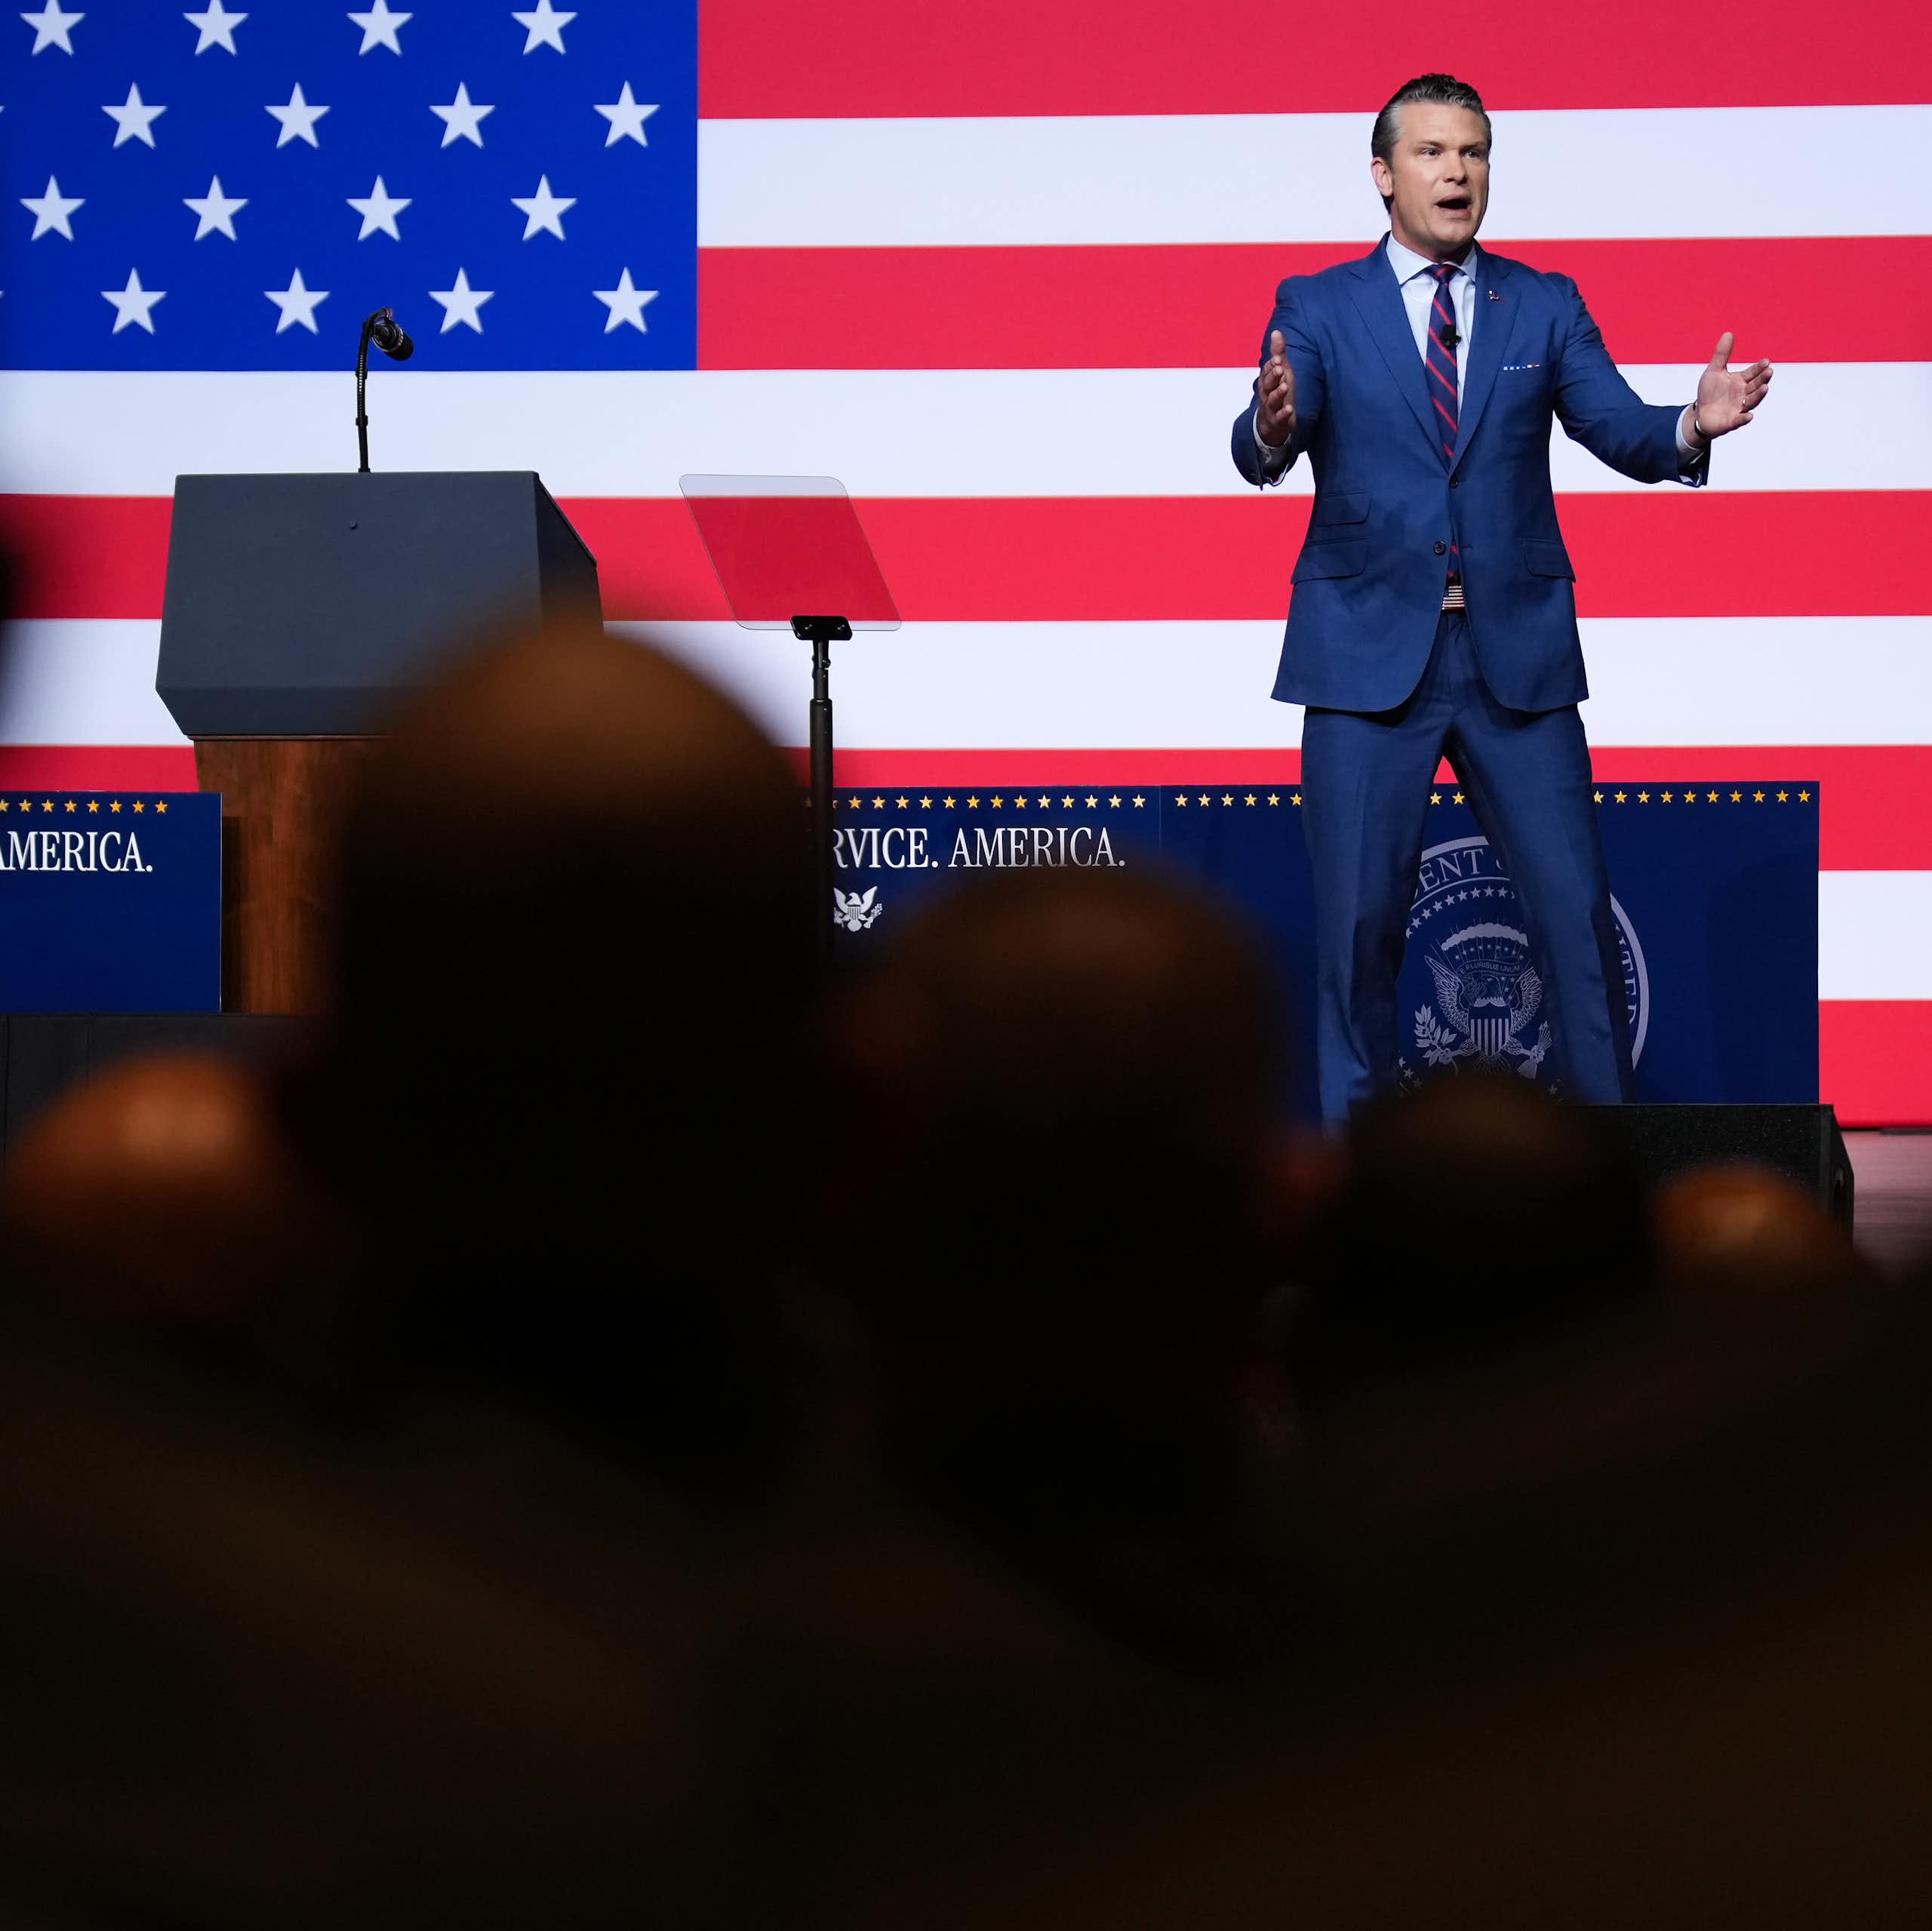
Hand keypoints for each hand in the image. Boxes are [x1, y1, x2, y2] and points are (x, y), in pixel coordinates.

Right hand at [1257, 329, 1295, 445]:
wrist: (1272, 424)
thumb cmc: (1278, 393)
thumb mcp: (1281, 372)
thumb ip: (1278, 353)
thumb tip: (1276, 331)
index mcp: (1266, 381)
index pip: (1267, 371)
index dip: (1271, 365)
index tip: (1277, 358)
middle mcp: (1266, 394)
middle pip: (1267, 384)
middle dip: (1273, 376)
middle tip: (1280, 368)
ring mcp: (1271, 408)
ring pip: (1272, 400)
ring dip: (1278, 393)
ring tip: (1285, 386)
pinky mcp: (1277, 421)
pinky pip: (1279, 418)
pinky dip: (1283, 414)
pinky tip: (1289, 409)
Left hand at [1693, 331, 1771, 438]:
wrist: (1700, 414)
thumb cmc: (1709, 392)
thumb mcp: (1714, 371)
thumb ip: (1721, 354)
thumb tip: (1728, 333)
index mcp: (1740, 381)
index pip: (1753, 372)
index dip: (1759, 367)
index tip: (1766, 361)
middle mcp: (1743, 393)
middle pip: (1756, 385)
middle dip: (1762, 379)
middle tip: (1769, 371)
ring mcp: (1739, 408)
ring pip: (1752, 401)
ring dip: (1759, 395)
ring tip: (1765, 387)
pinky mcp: (1731, 421)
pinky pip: (1739, 420)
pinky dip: (1744, 418)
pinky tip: (1749, 415)